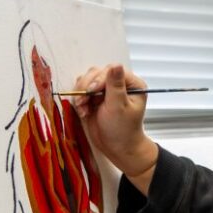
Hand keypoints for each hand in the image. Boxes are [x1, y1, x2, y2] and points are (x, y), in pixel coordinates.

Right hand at [72, 64, 156, 181]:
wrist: (116, 148)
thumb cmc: (123, 130)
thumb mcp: (119, 107)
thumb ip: (115, 86)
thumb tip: (116, 65)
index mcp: (133, 84)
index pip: (112, 70)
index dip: (99, 79)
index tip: (91, 91)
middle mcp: (120, 84)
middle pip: (97, 72)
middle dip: (87, 87)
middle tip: (83, 102)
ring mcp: (107, 90)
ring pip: (87, 80)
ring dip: (81, 94)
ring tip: (84, 108)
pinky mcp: (95, 98)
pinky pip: (82, 90)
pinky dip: (79, 100)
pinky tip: (84, 111)